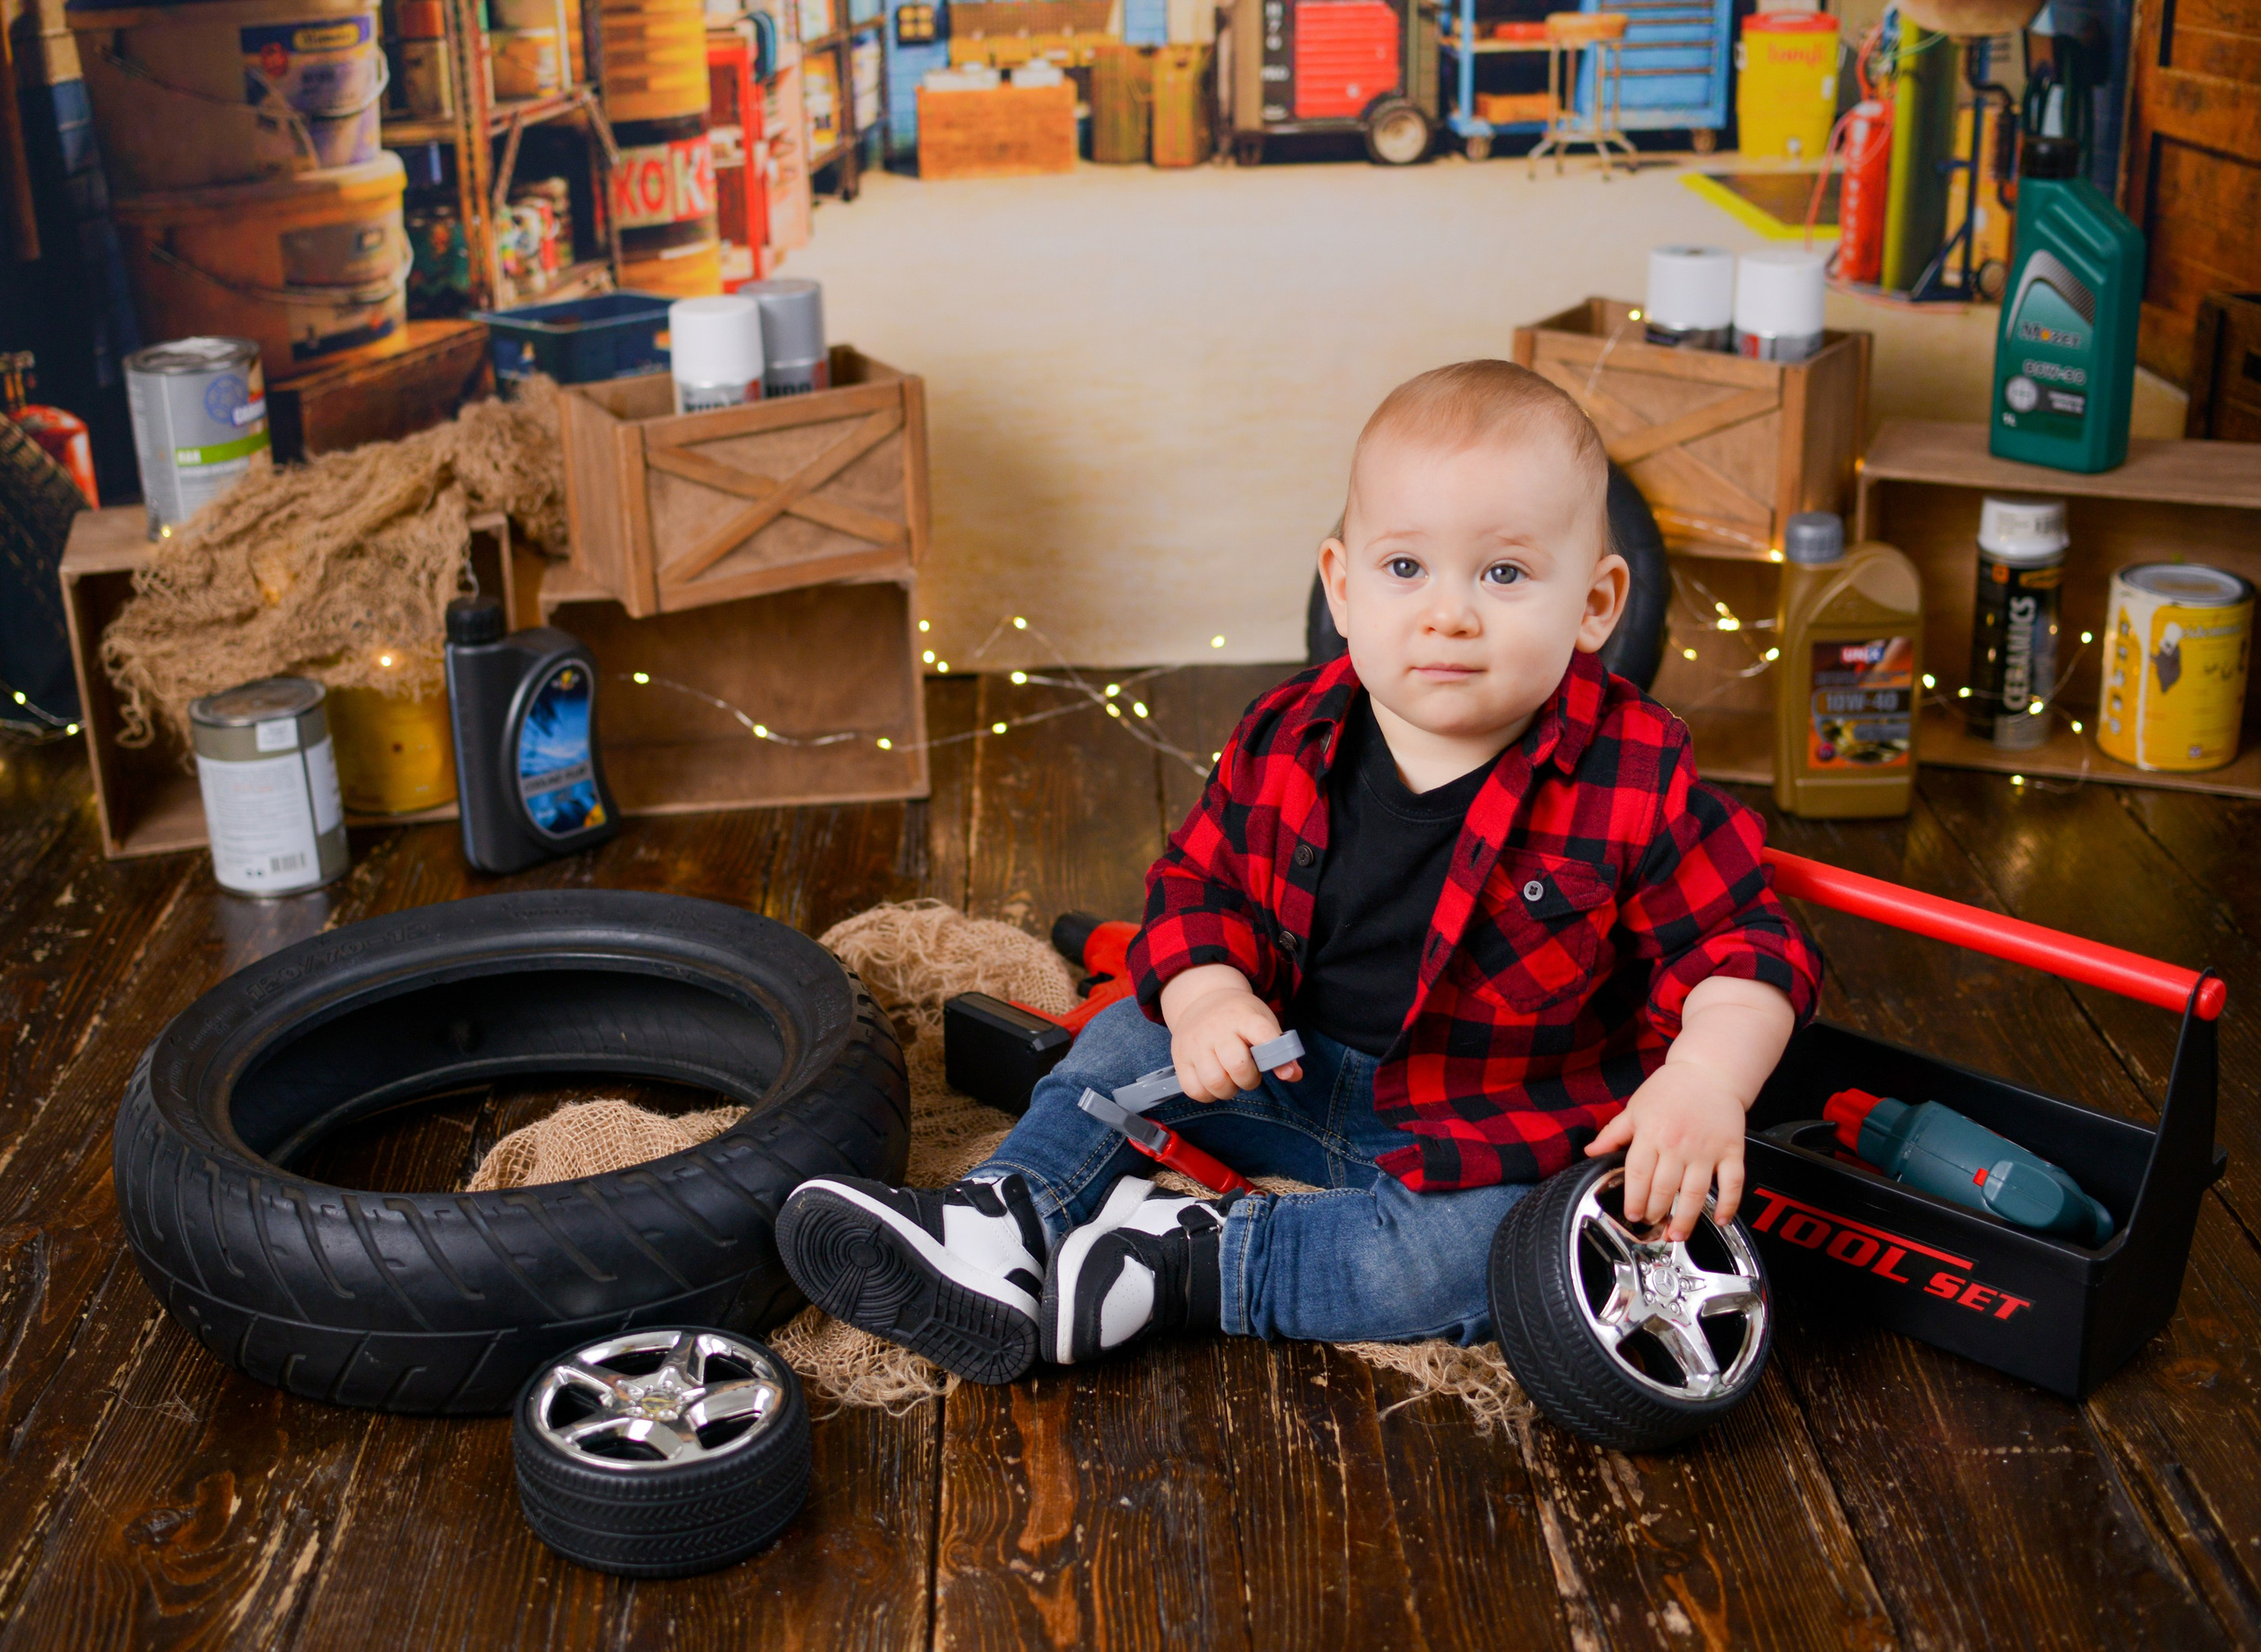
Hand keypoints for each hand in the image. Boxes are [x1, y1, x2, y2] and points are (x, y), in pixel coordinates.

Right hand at [1158, 964, 1303, 1100]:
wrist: (1203, 999)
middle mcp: (1217, 1028)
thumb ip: (1280, 1049)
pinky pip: (1194, 1089)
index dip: (1276, 1055)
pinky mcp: (1180, 1057)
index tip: (1283, 1069)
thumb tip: (1292, 1075)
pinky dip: (1207, 1094)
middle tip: (1248, 1074)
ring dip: (1228, 1090)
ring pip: (1214, 1082)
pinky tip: (1213, 1084)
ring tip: (1230, 1080)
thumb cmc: (1239, 1017)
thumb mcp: (1263, 1021)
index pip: (1261, 1034)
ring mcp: (1196, 1043)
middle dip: (1249, 1079)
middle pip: (1237, 1065)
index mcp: (1244, 1017)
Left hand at [1585, 1058, 1747, 1239]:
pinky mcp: (1731, 1150)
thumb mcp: (1635, 1108)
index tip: (1632, 1215)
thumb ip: (1613, 1134)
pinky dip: (1728, 1204)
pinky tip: (1719, 1219)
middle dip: (1655, 1213)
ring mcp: (1706, 1149)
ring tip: (1677, 1234)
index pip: (1638, 1174)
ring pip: (1695, 1193)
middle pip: (1664, 1189)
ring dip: (1685, 1218)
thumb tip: (1590, 1152)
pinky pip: (1732, 1183)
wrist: (1709, 1071)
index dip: (1633, 1199)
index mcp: (1651, 1133)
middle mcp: (1678, 1144)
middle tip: (1652, 1225)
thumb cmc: (1670, 1089)